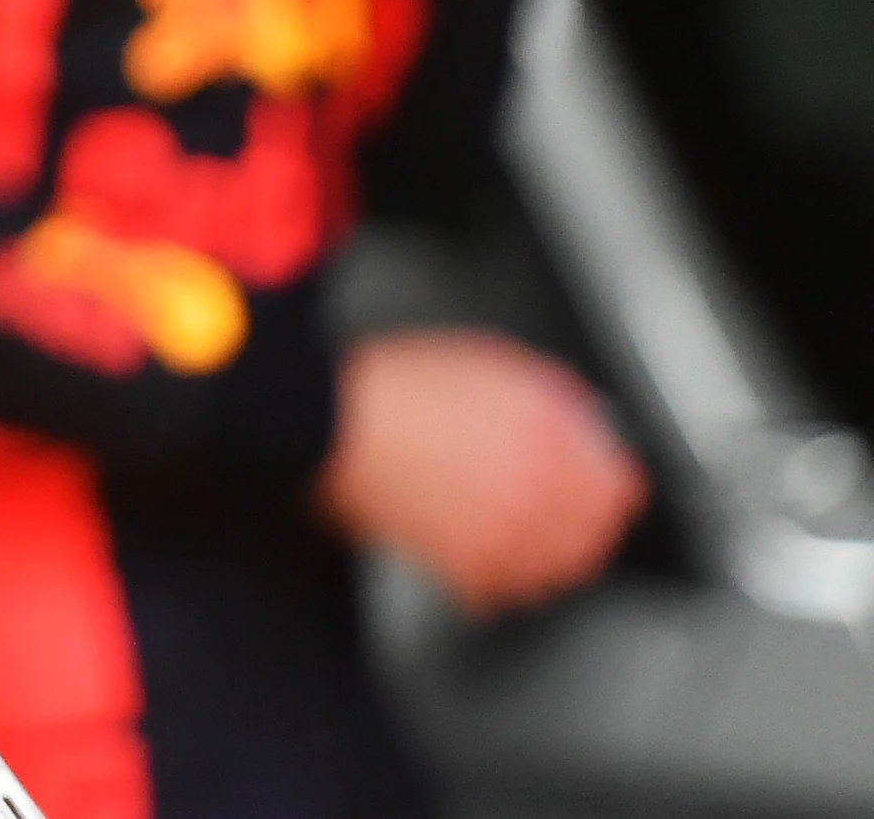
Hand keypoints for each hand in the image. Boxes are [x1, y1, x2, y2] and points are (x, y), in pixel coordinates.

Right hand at [319, 328, 645, 616]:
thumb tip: (585, 428)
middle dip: (585, 523)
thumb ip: (553, 400)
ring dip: (549, 555)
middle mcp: (538, 490)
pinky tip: (492, 559)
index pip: (617, 482)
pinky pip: (506, 589)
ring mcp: (503, 533)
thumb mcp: (495, 365)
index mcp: (551, 437)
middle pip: (595, 532)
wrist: (338, 422)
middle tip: (571, 516)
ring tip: (530, 542)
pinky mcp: (465, 565)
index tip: (605, 485)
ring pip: (557, 568)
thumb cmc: (401, 388)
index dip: (610, 482)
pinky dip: (504, 580)